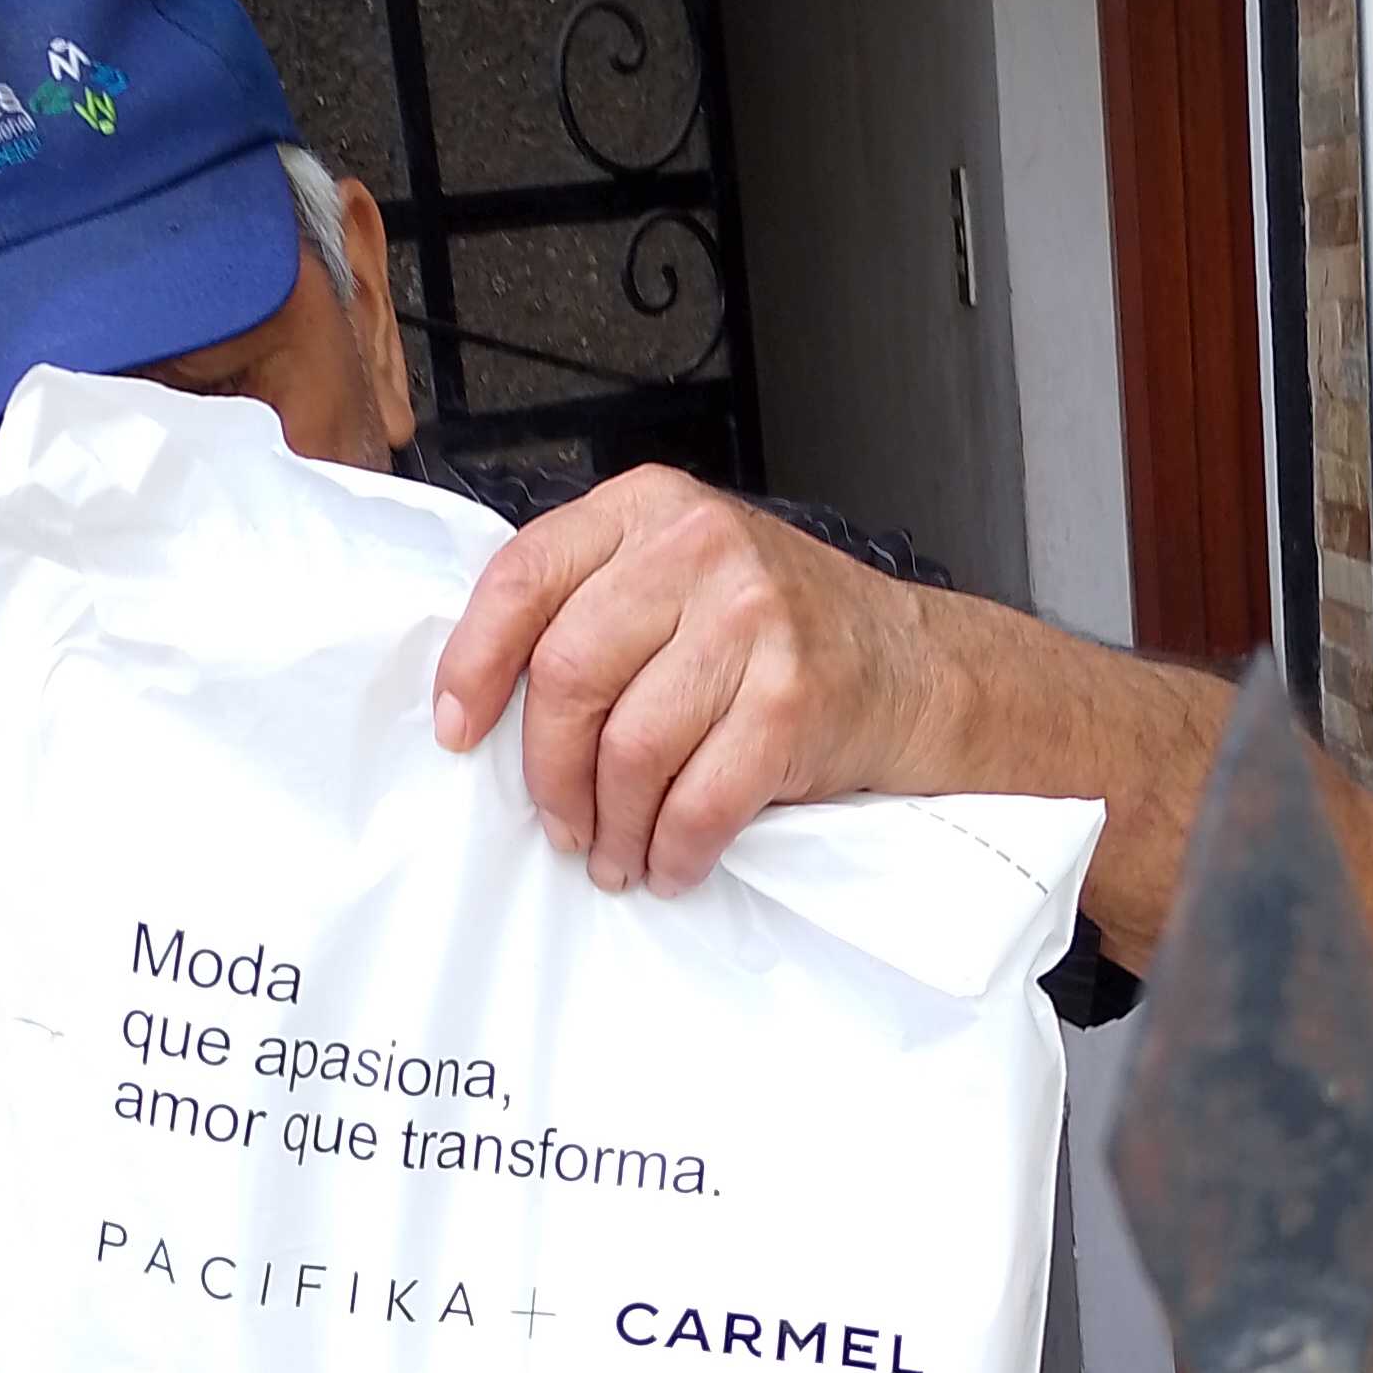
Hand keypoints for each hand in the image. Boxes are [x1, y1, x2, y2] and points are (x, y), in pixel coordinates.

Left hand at [431, 465, 936, 897]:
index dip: (474, 665)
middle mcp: (698, 549)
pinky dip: (674, 850)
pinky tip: (671, 862)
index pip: (524, 578)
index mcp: (648, 510)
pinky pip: (697, 802)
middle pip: (567, 677)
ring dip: (613, 827)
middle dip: (550, 774)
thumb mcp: (681, 577)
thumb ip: (593, 601)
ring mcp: (752, 621)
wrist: (915, 669)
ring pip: (629, 750)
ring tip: (617, 854)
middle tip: (559, 824)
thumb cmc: (779, 635)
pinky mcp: (791, 700)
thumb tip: (482, 693)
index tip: (458, 730)